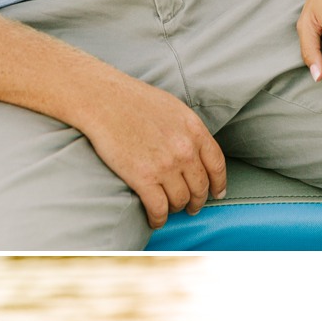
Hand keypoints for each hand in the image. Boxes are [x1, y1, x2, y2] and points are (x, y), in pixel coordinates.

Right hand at [78, 73, 226, 227]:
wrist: (103, 100)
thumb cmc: (132, 100)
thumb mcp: (172, 108)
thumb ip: (188, 130)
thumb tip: (195, 151)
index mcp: (194, 130)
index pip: (217, 164)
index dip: (218, 183)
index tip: (216, 193)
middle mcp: (184, 149)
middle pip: (200, 187)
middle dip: (197, 201)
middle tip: (191, 207)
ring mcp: (165, 165)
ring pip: (180, 200)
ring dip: (176, 208)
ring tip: (169, 209)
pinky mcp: (143, 178)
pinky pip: (159, 208)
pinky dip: (158, 219)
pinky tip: (155, 220)